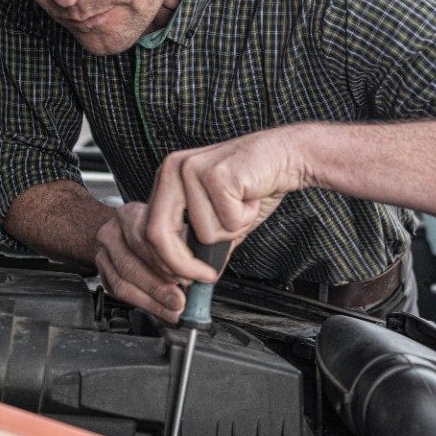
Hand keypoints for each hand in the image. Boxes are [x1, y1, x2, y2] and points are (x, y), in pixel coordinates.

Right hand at [94, 201, 188, 322]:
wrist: (125, 230)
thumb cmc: (155, 229)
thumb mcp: (174, 228)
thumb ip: (187, 248)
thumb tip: (205, 275)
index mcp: (132, 214)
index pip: (150, 238)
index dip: (174, 262)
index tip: (195, 278)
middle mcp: (113, 230)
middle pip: (133, 262)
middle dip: (160, 287)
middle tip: (181, 300)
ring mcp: (104, 250)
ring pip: (123, 279)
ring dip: (151, 298)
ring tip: (172, 308)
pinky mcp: (101, 269)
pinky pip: (117, 290)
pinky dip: (141, 302)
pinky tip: (159, 308)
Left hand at [146, 125, 311, 281]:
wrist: (286, 157)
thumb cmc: (255, 183)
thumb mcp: (222, 220)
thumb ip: (203, 245)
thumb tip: (193, 278)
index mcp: (168, 179)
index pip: (149, 229)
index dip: (166, 262)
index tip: (188, 278)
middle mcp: (173, 170)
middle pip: (158, 233)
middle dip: (183, 265)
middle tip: (207, 275)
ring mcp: (192, 169)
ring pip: (203, 232)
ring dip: (232, 229)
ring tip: (243, 205)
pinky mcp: (216, 173)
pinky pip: (227, 221)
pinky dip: (245, 218)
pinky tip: (251, 197)